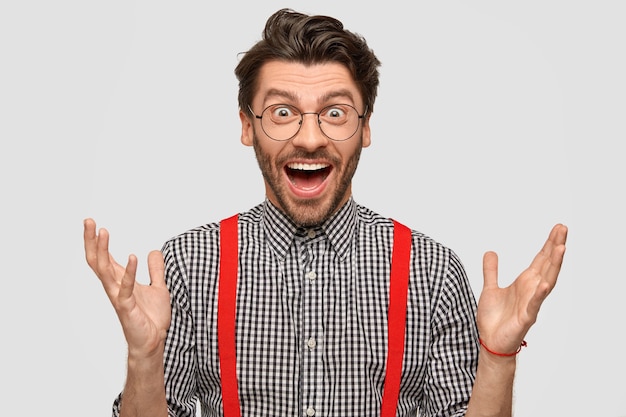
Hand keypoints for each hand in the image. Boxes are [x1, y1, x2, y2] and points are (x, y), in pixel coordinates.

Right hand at [83, 218, 171, 357]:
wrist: (154, 342)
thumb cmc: (152, 318)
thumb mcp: (158, 287)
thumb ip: (156, 270)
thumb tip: (154, 251)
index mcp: (120, 281)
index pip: (104, 257)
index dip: (97, 241)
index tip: (93, 223)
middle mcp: (115, 287)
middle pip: (97, 260)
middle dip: (92, 241)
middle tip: (88, 221)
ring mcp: (119, 297)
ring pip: (105, 271)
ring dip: (104, 251)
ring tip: (103, 232)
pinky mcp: (127, 308)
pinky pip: (125, 288)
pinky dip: (129, 272)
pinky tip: (133, 257)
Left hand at [476, 223, 567, 354]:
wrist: (490, 341)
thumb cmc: (494, 318)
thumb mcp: (489, 288)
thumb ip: (491, 271)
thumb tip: (490, 252)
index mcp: (524, 282)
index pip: (540, 259)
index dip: (549, 244)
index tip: (558, 228)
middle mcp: (532, 290)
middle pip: (547, 265)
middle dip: (555, 247)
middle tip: (563, 229)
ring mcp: (531, 303)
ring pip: (547, 280)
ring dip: (554, 265)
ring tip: (561, 248)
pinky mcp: (526, 317)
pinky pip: (534, 304)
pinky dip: (540, 293)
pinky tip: (545, 283)